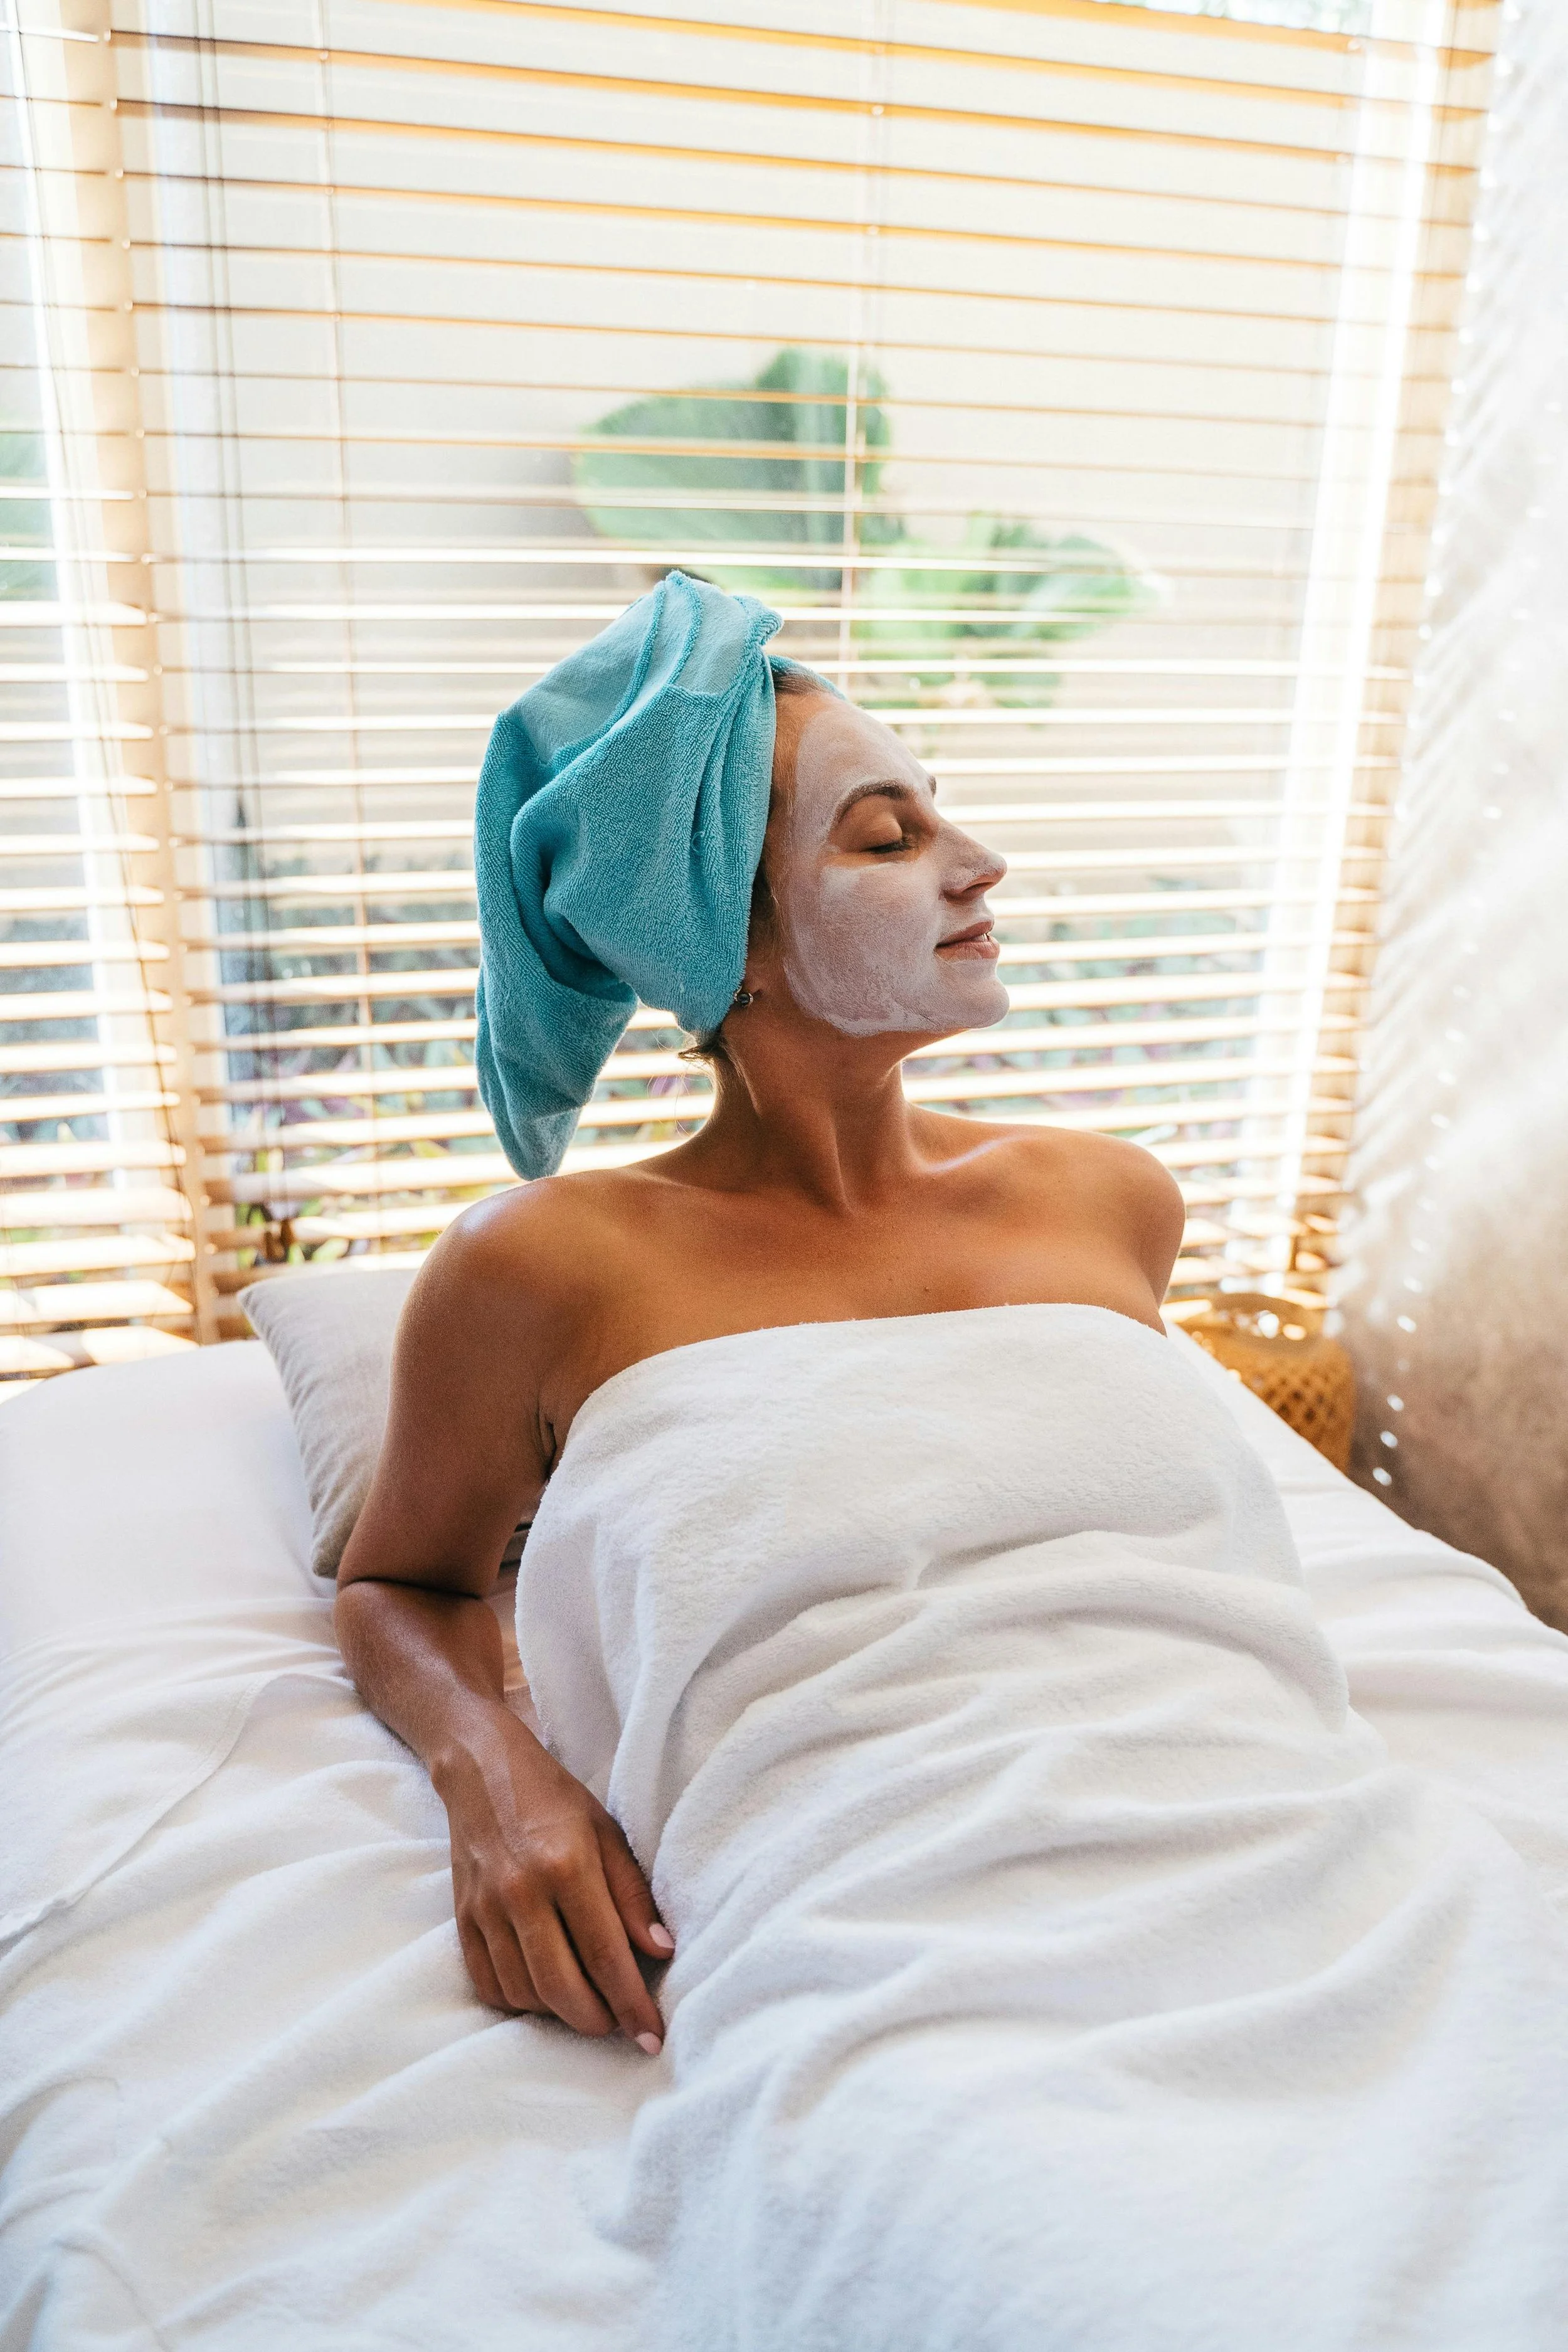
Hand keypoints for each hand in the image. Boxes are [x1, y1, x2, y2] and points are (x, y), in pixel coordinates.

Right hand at [435, 1703, 673, 2049]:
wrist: (481, 1770)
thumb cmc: (554, 1799)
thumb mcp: (607, 1832)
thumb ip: (632, 1894)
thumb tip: (661, 1951)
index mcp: (566, 1867)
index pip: (605, 1955)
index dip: (631, 2004)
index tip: (652, 2037)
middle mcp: (521, 1893)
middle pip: (561, 1987)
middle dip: (597, 2021)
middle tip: (620, 2027)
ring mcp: (485, 1909)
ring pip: (524, 1993)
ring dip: (559, 2014)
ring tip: (586, 2006)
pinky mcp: (462, 1919)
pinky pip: (489, 1985)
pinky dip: (519, 2003)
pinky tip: (543, 1993)